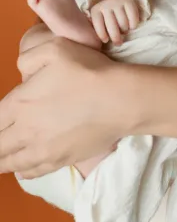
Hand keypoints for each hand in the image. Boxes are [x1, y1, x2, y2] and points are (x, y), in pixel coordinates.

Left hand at [0, 37, 132, 178]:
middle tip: (2, 135)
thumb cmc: (89, 72)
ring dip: (4, 158)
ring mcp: (42, 150)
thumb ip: (29, 58)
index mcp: (20, 103)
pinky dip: (21, 170)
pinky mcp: (60, 161)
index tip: (2, 117)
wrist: (119, 100)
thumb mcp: (56, 48)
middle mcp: (25, 131)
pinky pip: (30, 173)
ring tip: (4, 154)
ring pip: (9, 162)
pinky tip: (22, 166)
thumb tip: (22, 73)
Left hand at [90, 0, 139, 44]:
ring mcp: (117, 1)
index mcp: (96, 10)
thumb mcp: (99, 19)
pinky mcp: (128, 0)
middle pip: (112, 27)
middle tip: (118, 43)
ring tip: (124, 31)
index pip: (98, 26)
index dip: (103, 35)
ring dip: (125, 31)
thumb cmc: (106, 14)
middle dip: (116, 38)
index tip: (106, 40)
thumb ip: (98, 28)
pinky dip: (133, 25)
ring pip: (123, 24)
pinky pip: (133, 18)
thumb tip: (97, 43)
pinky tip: (131, 26)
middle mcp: (106, 4)